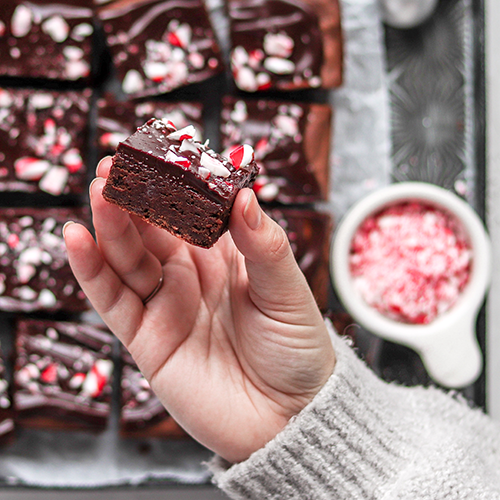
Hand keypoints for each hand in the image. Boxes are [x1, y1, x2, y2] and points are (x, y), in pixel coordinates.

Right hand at [64, 157, 335, 462]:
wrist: (289, 417)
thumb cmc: (297, 351)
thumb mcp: (288, 293)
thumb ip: (265, 246)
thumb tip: (244, 195)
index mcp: (226, 258)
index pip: (190, 213)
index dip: (172, 186)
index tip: (156, 156)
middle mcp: (191, 276)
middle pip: (152, 231)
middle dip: (132, 198)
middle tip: (113, 166)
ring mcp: (166, 306)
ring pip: (128, 259)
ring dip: (110, 226)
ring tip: (99, 192)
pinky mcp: (147, 339)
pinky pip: (114, 300)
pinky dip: (92, 271)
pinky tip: (77, 239)